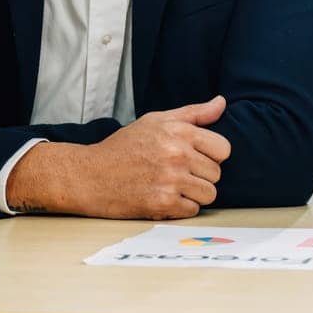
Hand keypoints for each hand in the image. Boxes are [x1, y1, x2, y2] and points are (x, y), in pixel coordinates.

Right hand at [7, 96, 229, 218]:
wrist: (89, 176)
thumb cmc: (123, 147)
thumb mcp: (156, 120)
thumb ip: (193, 113)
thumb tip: (222, 102)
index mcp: (179, 132)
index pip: (223, 149)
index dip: (211, 155)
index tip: (195, 157)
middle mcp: (177, 155)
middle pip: (216, 173)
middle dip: (200, 175)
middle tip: (176, 173)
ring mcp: (170, 180)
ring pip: (208, 194)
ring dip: (193, 194)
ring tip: (172, 186)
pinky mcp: (162, 204)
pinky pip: (192, 210)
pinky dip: (180, 208)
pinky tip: (163, 198)